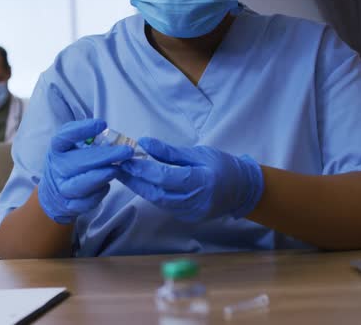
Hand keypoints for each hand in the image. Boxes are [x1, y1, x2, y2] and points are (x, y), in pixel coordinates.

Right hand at [38, 119, 133, 223]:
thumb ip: (87, 136)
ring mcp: (61, 188)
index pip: (65, 136)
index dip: (83, 130)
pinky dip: (99, 193)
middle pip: (78, 162)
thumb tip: (109, 131)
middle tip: (126, 151)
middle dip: (104, 156)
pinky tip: (107, 184)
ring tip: (117, 169)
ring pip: (81, 184)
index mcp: (57, 148)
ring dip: (101, 176)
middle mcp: (57, 167)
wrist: (54, 192)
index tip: (102, 124)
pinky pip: (86, 201)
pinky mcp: (69, 205)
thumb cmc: (70, 161)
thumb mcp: (72, 144)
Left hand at [118, 137, 263, 220]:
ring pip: (158, 201)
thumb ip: (170, 152)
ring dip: (139, 188)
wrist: (243, 190)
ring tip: (124, 174)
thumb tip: (144, 143)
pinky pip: (164, 205)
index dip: (144, 170)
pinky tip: (139, 183)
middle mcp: (195, 202)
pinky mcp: (187, 217)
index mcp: (202, 182)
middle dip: (134, 181)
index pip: (166, 177)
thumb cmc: (223, 166)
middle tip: (116, 168)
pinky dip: (151, 193)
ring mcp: (191, 213)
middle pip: (157, 193)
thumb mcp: (199, 153)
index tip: (126, 160)